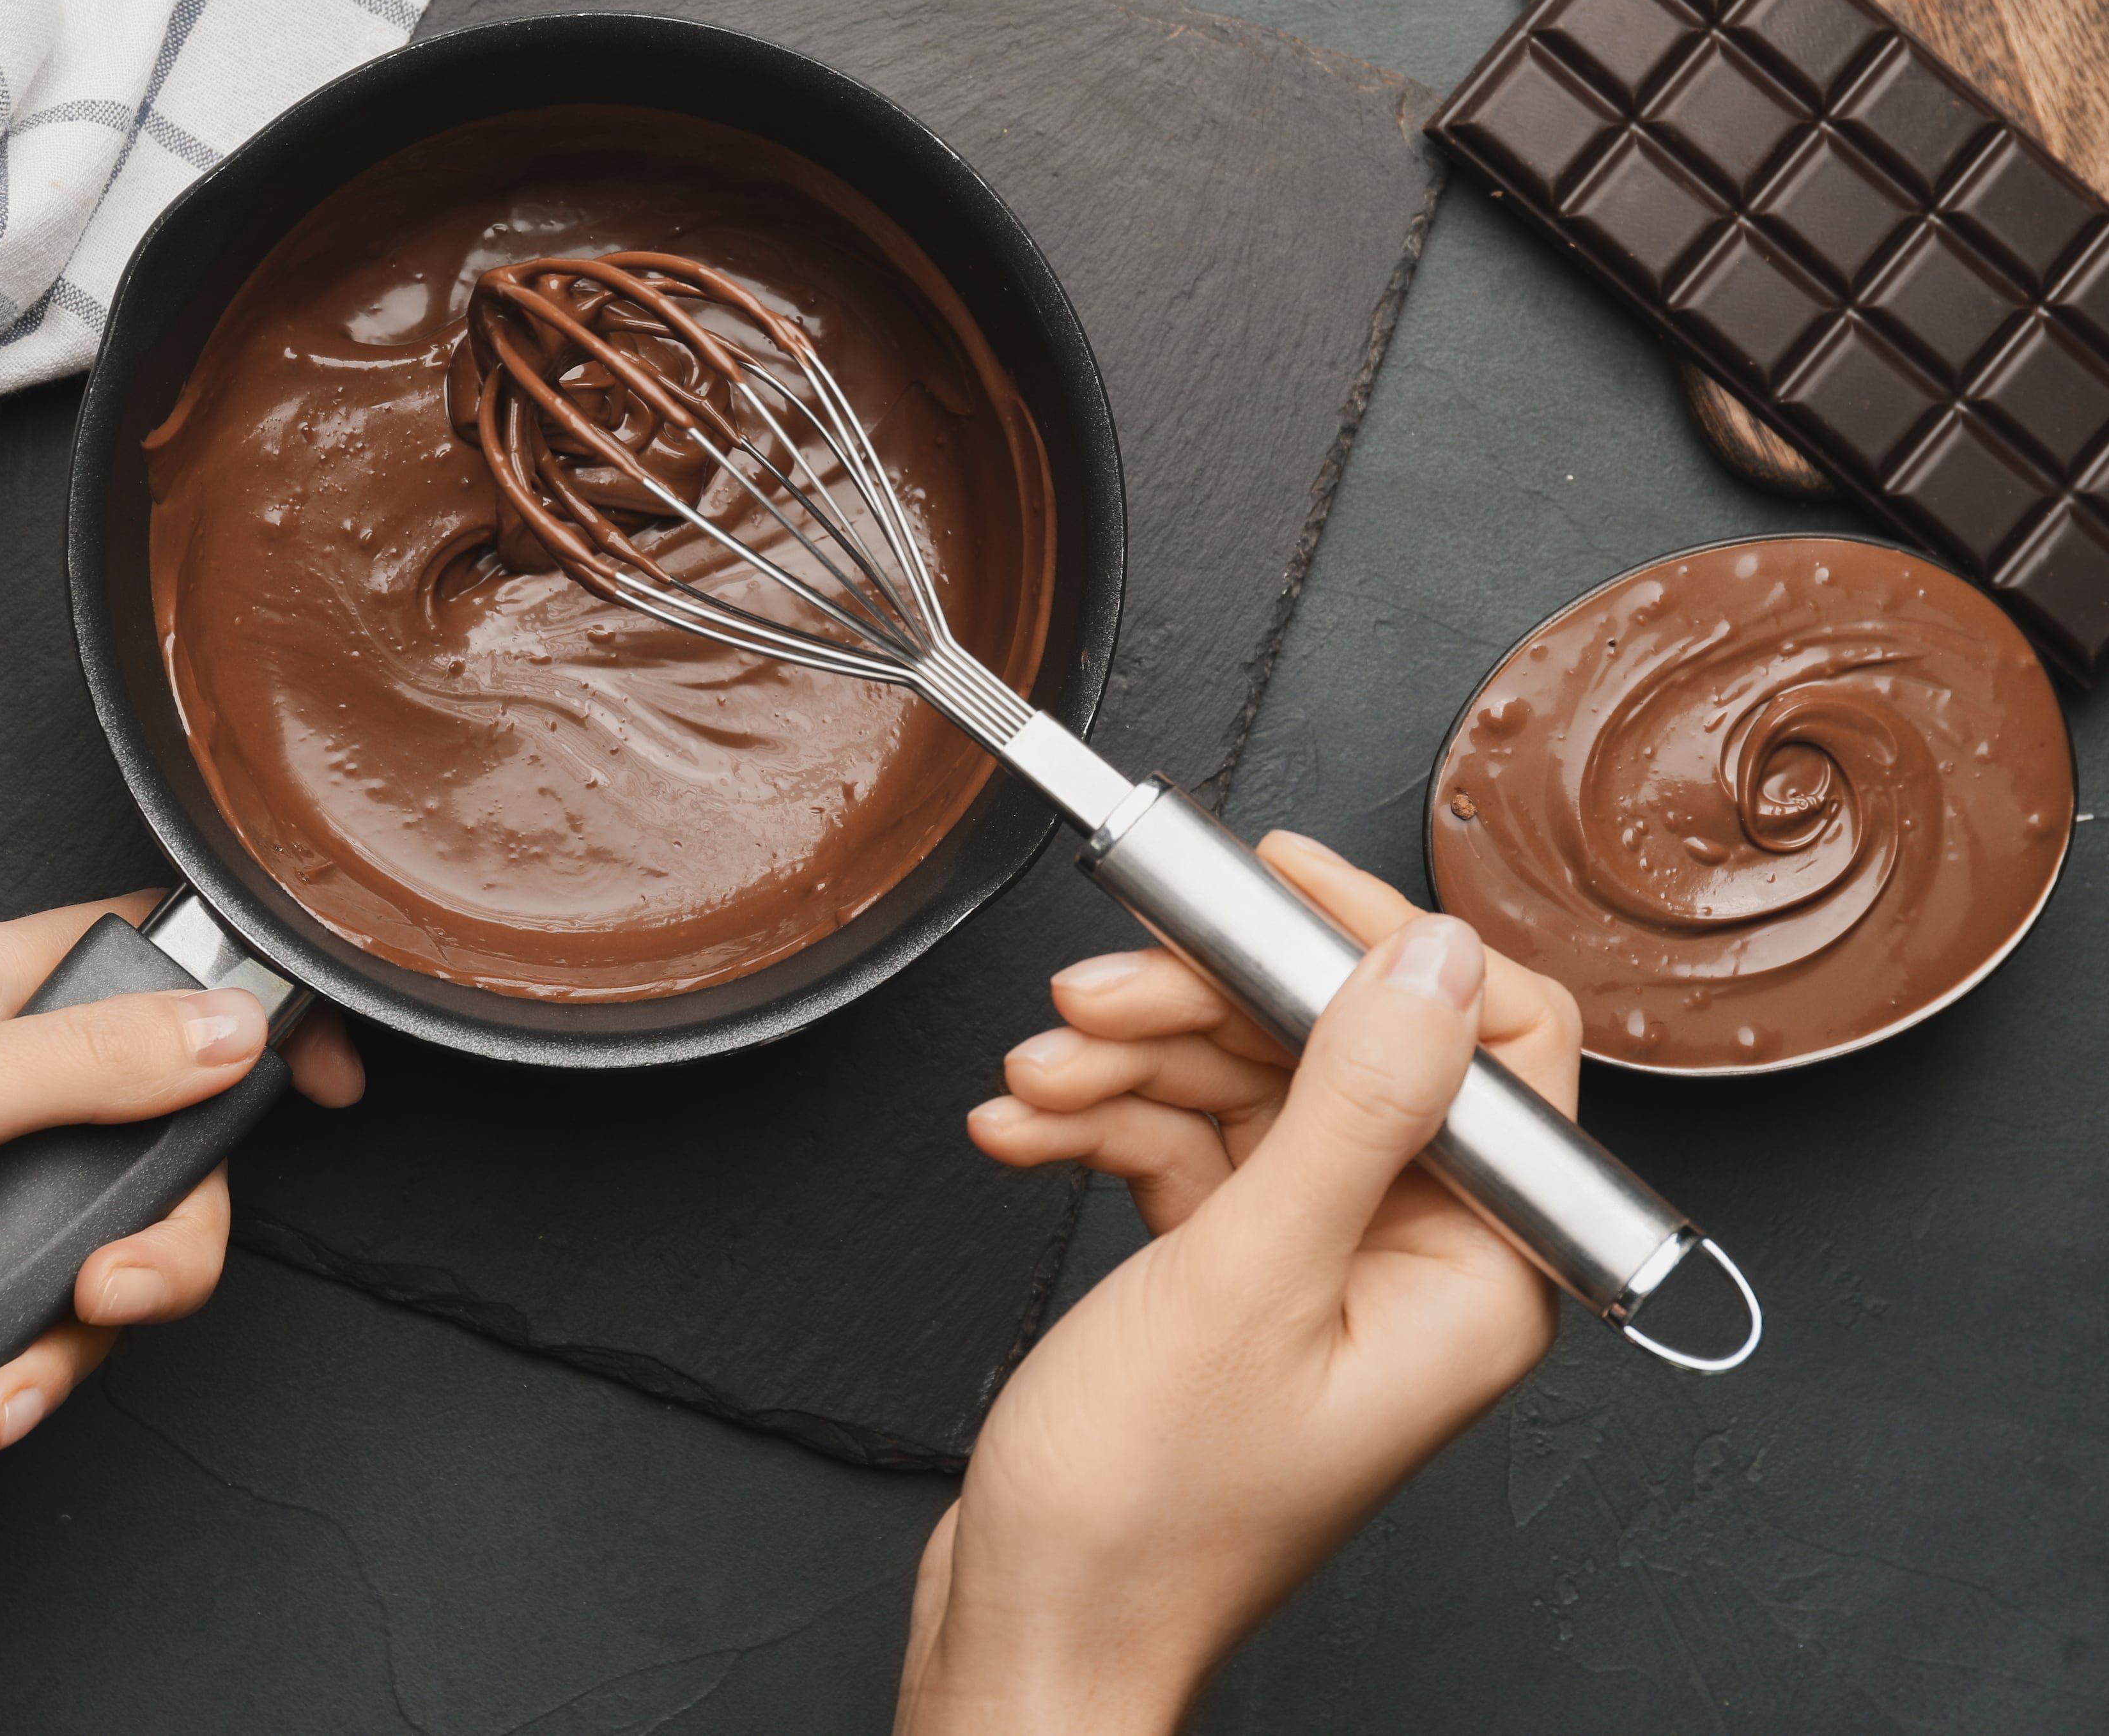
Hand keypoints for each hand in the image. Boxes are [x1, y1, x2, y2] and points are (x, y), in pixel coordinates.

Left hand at [0, 893, 362, 1493]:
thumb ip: (77, 1064)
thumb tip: (224, 1027)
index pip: (149, 958)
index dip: (243, 1007)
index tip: (316, 1079)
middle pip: (156, 1147)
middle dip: (150, 1251)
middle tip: (97, 1297)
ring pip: (105, 1264)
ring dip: (65, 1350)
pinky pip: (35, 1344)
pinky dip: (3, 1394)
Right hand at [895, 833, 1576, 1735]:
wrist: (1036, 1634)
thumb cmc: (1144, 1517)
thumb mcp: (1247, 1279)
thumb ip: (1352, 1106)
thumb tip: (1435, 961)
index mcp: (1480, 1274)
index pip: (1489, 1045)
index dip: (1379, 947)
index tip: (1270, 879)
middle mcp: (1418, 1264)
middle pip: (1338, 1053)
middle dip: (1201, 1011)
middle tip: (1093, 993)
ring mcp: (1324, 1270)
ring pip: (1245, 1090)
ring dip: (1126, 1068)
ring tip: (1036, 1080)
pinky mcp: (1235, 1281)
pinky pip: (1184, 1151)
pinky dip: (1101, 1127)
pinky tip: (1024, 1129)